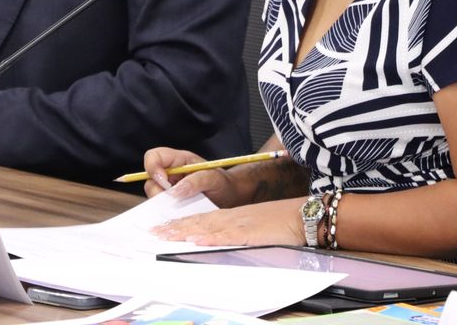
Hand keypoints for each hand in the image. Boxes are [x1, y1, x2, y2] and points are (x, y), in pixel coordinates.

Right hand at [142, 147, 241, 207]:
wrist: (230, 196)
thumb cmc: (223, 183)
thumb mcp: (213, 178)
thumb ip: (195, 181)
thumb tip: (175, 192)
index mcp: (179, 160)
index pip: (154, 156)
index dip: (153, 167)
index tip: (164, 182)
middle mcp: (170, 172)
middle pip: (149, 178)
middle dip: (158, 191)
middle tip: (173, 200)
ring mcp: (169, 187)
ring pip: (153, 193)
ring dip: (162, 202)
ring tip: (181, 206)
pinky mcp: (171, 202)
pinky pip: (160, 206)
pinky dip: (166, 211)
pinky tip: (179, 213)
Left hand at [153, 198, 305, 246]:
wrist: (303, 216)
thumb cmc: (282, 222)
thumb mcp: (255, 225)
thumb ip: (236, 232)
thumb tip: (218, 241)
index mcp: (233, 216)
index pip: (201, 219)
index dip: (181, 223)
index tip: (163, 228)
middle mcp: (233, 218)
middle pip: (198, 222)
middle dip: (175, 227)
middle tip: (153, 232)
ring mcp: (241, 224)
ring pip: (207, 227)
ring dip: (185, 230)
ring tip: (165, 234)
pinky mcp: (251, 233)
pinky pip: (227, 236)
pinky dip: (211, 237)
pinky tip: (197, 239)